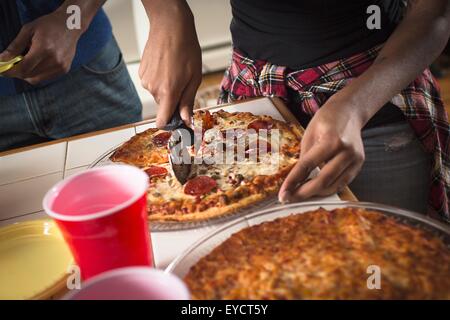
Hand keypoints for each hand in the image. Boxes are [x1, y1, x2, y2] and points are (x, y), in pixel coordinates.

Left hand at [0, 9, 81, 84]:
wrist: (70, 26)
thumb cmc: (48, 25)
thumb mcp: (28, 30)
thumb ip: (15, 46)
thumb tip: (3, 59)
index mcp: (44, 49)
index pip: (24, 68)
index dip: (10, 71)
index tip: (2, 70)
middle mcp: (54, 61)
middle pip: (29, 76)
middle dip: (17, 72)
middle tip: (13, 64)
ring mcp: (61, 67)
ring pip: (36, 79)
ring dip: (27, 74)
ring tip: (26, 62)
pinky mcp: (64, 70)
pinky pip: (45, 78)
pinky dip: (37, 74)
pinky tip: (37, 63)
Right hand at [139, 0, 201, 127]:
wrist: (170, 27)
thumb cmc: (186, 49)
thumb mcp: (194, 78)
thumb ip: (188, 102)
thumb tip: (186, 120)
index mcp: (168, 92)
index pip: (162, 121)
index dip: (170, 124)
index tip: (178, 122)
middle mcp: (153, 89)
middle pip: (163, 105)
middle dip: (173, 100)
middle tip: (183, 84)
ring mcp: (145, 80)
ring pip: (158, 93)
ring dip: (167, 88)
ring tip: (175, 71)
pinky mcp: (142, 72)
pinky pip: (152, 83)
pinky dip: (160, 79)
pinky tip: (166, 66)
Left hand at [279, 98, 364, 202]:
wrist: (349, 112)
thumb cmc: (326, 120)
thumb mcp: (309, 135)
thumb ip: (305, 158)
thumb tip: (295, 181)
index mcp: (331, 140)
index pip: (308, 166)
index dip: (293, 182)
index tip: (283, 194)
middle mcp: (346, 152)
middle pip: (323, 181)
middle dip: (304, 193)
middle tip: (289, 199)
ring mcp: (355, 160)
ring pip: (334, 186)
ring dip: (315, 194)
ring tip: (300, 195)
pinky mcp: (359, 165)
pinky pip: (342, 183)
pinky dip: (327, 189)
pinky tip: (315, 190)